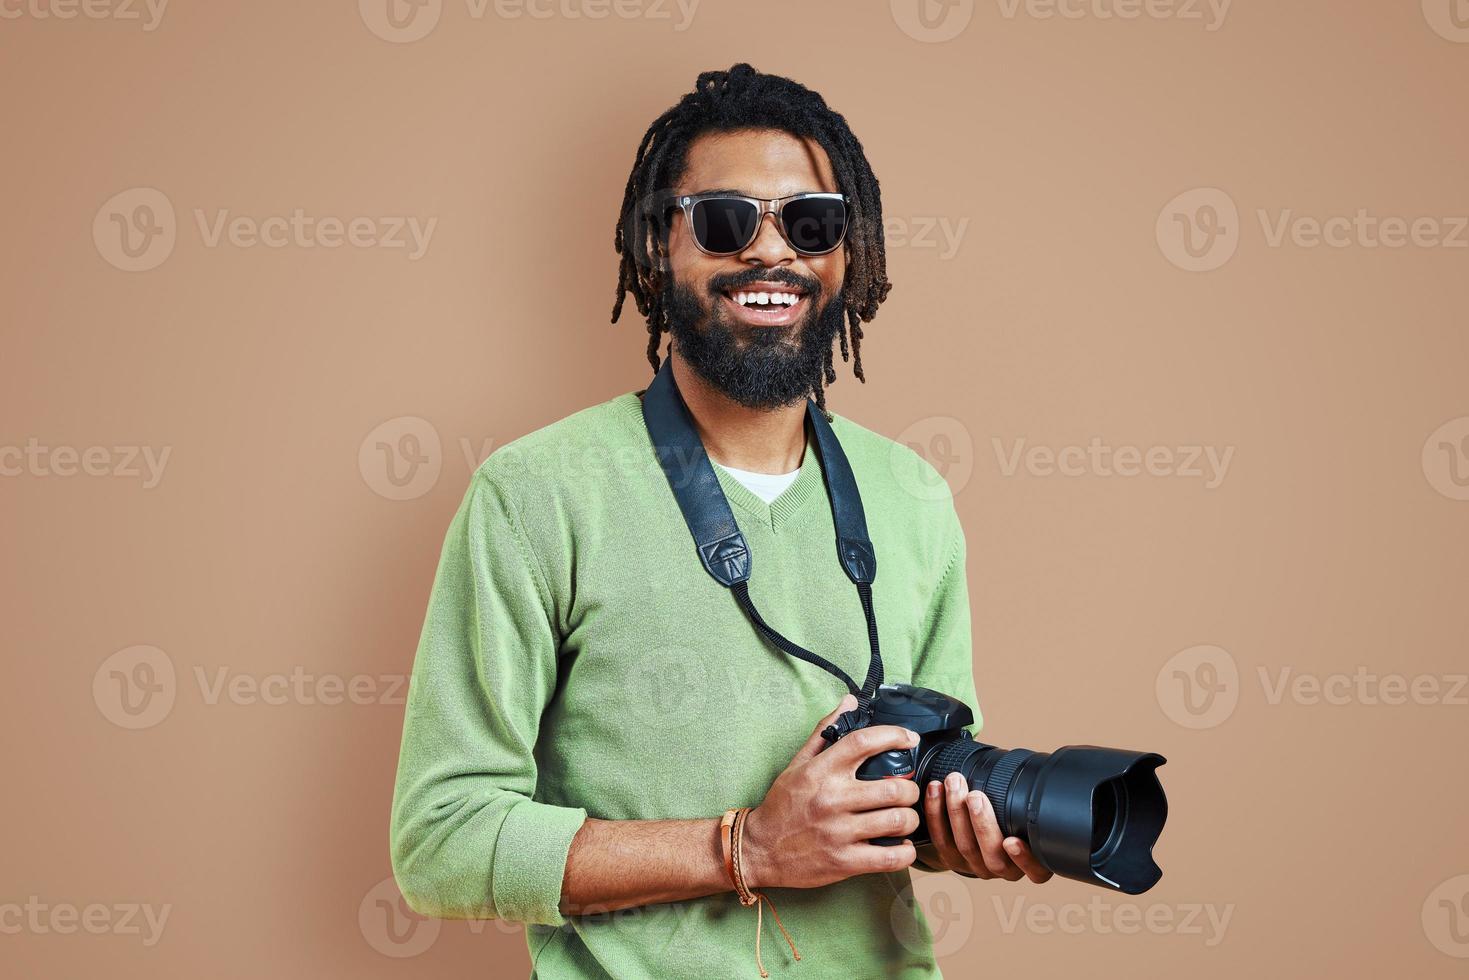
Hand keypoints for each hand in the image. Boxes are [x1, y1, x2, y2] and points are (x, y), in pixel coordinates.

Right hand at [741, 694, 921, 889]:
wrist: (759, 850)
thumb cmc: (782, 805)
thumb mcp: (798, 763)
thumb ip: (825, 731)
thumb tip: (850, 702)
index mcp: (822, 770)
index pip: (865, 742)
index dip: (895, 736)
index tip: (910, 739)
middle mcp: (832, 798)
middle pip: (894, 787)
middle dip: (911, 789)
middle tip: (908, 792)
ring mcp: (839, 832)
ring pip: (897, 821)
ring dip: (910, 819)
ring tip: (905, 818)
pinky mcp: (844, 862)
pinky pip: (890, 857)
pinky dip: (904, 852)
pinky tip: (901, 847)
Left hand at [918, 772, 1053, 883]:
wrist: (979, 832)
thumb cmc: (1011, 816)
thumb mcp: (1027, 815)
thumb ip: (1031, 807)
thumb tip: (1036, 775)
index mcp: (1029, 863)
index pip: (1035, 871)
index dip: (1024, 858)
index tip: (1012, 841)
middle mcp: (1003, 869)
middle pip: (992, 856)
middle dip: (982, 823)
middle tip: (975, 796)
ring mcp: (976, 866)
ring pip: (965, 846)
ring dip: (956, 812)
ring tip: (955, 784)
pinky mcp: (950, 859)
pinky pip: (941, 840)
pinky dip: (936, 812)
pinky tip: (935, 789)